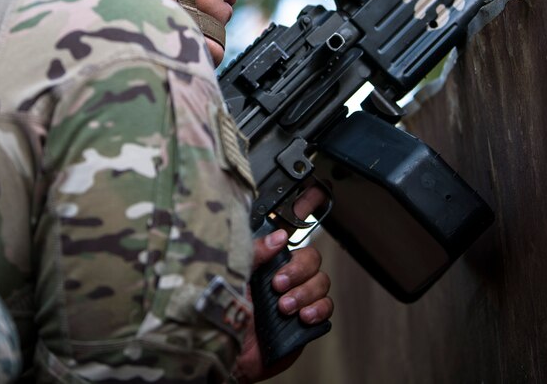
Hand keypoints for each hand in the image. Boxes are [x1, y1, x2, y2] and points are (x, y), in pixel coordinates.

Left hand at [233, 189, 332, 382]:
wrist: (225, 355)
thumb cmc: (220, 316)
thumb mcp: (232, 275)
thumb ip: (254, 253)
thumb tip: (279, 236)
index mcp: (265, 260)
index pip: (288, 229)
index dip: (303, 209)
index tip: (315, 191)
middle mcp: (282, 275)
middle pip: (311, 256)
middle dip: (299, 269)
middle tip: (278, 284)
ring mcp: (296, 296)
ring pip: (320, 281)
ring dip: (304, 292)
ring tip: (282, 306)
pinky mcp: (305, 319)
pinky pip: (326, 306)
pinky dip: (317, 308)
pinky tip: (301, 315)